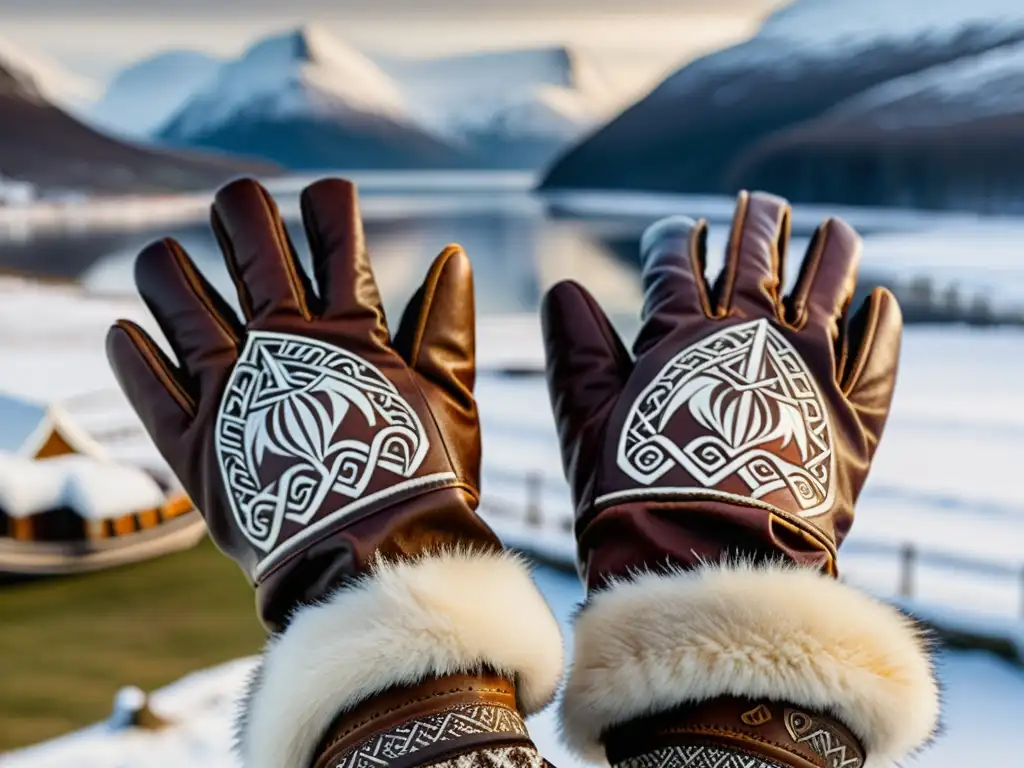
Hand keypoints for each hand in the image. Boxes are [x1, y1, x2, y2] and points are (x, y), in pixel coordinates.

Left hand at [107, 178, 496, 628]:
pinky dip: (131, 356)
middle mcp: (282, 347)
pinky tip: (123, 332)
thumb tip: (453, 255)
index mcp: (349, 333)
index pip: (337, 240)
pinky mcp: (194, 443)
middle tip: (235, 198)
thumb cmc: (422, 485)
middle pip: (251, 250)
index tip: (324, 194)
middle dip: (242, 212)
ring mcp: (231, 392)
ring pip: (180, 303)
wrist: (376, 567)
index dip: (329, 206)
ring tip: (161, 257)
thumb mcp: (450, 399)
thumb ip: (447, 325)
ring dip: (167, 271)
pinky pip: (147, 388)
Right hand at [542, 190, 901, 588]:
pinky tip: (882, 302)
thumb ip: (576, 351)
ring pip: (826, 288)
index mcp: (681, 335)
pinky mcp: (852, 415)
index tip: (679, 229)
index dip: (674, 240)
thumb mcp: (586, 422)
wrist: (709, 562)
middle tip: (761, 202)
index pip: (675, 264)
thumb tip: (562, 288)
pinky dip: (880, 325)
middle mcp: (750, 337)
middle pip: (756, 260)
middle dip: (756, 225)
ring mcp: (809, 369)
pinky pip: (875, 355)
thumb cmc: (636, 497)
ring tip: (833, 228)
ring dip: (828, 253)